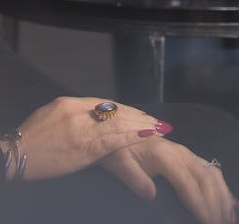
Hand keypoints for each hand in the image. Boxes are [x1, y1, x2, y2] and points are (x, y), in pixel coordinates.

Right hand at [10, 96, 172, 180]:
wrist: (17, 153)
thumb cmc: (30, 140)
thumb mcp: (48, 117)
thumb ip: (69, 117)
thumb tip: (87, 120)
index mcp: (66, 103)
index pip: (102, 103)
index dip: (123, 109)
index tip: (138, 113)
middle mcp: (76, 111)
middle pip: (114, 110)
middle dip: (137, 116)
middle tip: (156, 121)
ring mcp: (81, 128)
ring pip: (118, 123)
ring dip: (142, 125)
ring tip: (159, 128)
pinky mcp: (85, 147)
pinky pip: (114, 140)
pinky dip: (133, 137)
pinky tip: (147, 136)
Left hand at [101, 136, 236, 223]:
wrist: (117, 130)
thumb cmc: (118, 150)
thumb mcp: (120, 164)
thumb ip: (135, 179)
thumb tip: (151, 195)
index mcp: (163, 155)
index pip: (187, 182)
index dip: (198, 203)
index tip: (205, 221)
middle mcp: (180, 153)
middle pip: (205, 180)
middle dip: (214, 204)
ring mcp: (186, 153)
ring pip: (211, 175)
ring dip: (222, 197)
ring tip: (226, 218)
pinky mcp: (188, 156)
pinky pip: (211, 171)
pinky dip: (222, 187)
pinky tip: (227, 202)